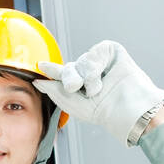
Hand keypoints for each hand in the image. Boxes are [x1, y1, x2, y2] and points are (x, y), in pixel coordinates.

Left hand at [35, 41, 163, 146]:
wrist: (125, 110)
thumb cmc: (103, 111)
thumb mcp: (72, 103)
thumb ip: (53, 90)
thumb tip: (38, 81)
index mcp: (82, 86)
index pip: (64, 75)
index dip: (52, 71)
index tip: (40, 66)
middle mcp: (91, 73)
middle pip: (69, 67)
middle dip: (68, 78)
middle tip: (72, 88)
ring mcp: (102, 62)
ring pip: (81, 60)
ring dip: (85, 77)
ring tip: (95, 90)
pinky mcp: (112, 52)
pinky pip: (94, 51)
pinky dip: (94, 66)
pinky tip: (102, 76)